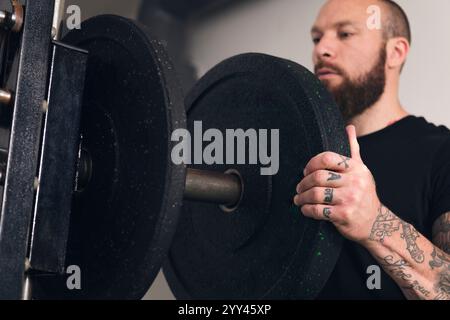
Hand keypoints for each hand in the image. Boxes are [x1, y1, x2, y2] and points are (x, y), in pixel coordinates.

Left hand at [293, 125, 380, 243]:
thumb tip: (349, 128)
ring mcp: (350, 199)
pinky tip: (305, 209)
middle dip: (303, 183)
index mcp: (356, 168)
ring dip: (302, 197)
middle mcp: (354, 182)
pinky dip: (307, 210)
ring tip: (298, 199)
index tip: (306, 171)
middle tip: (299, 188)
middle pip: (318, 176)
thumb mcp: (362, 170)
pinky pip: (318, 210)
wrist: (377, 223)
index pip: (328, 158)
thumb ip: (353, 149)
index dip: (312, 163)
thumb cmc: (364, 194)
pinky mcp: (344, 215)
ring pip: (315, 194)